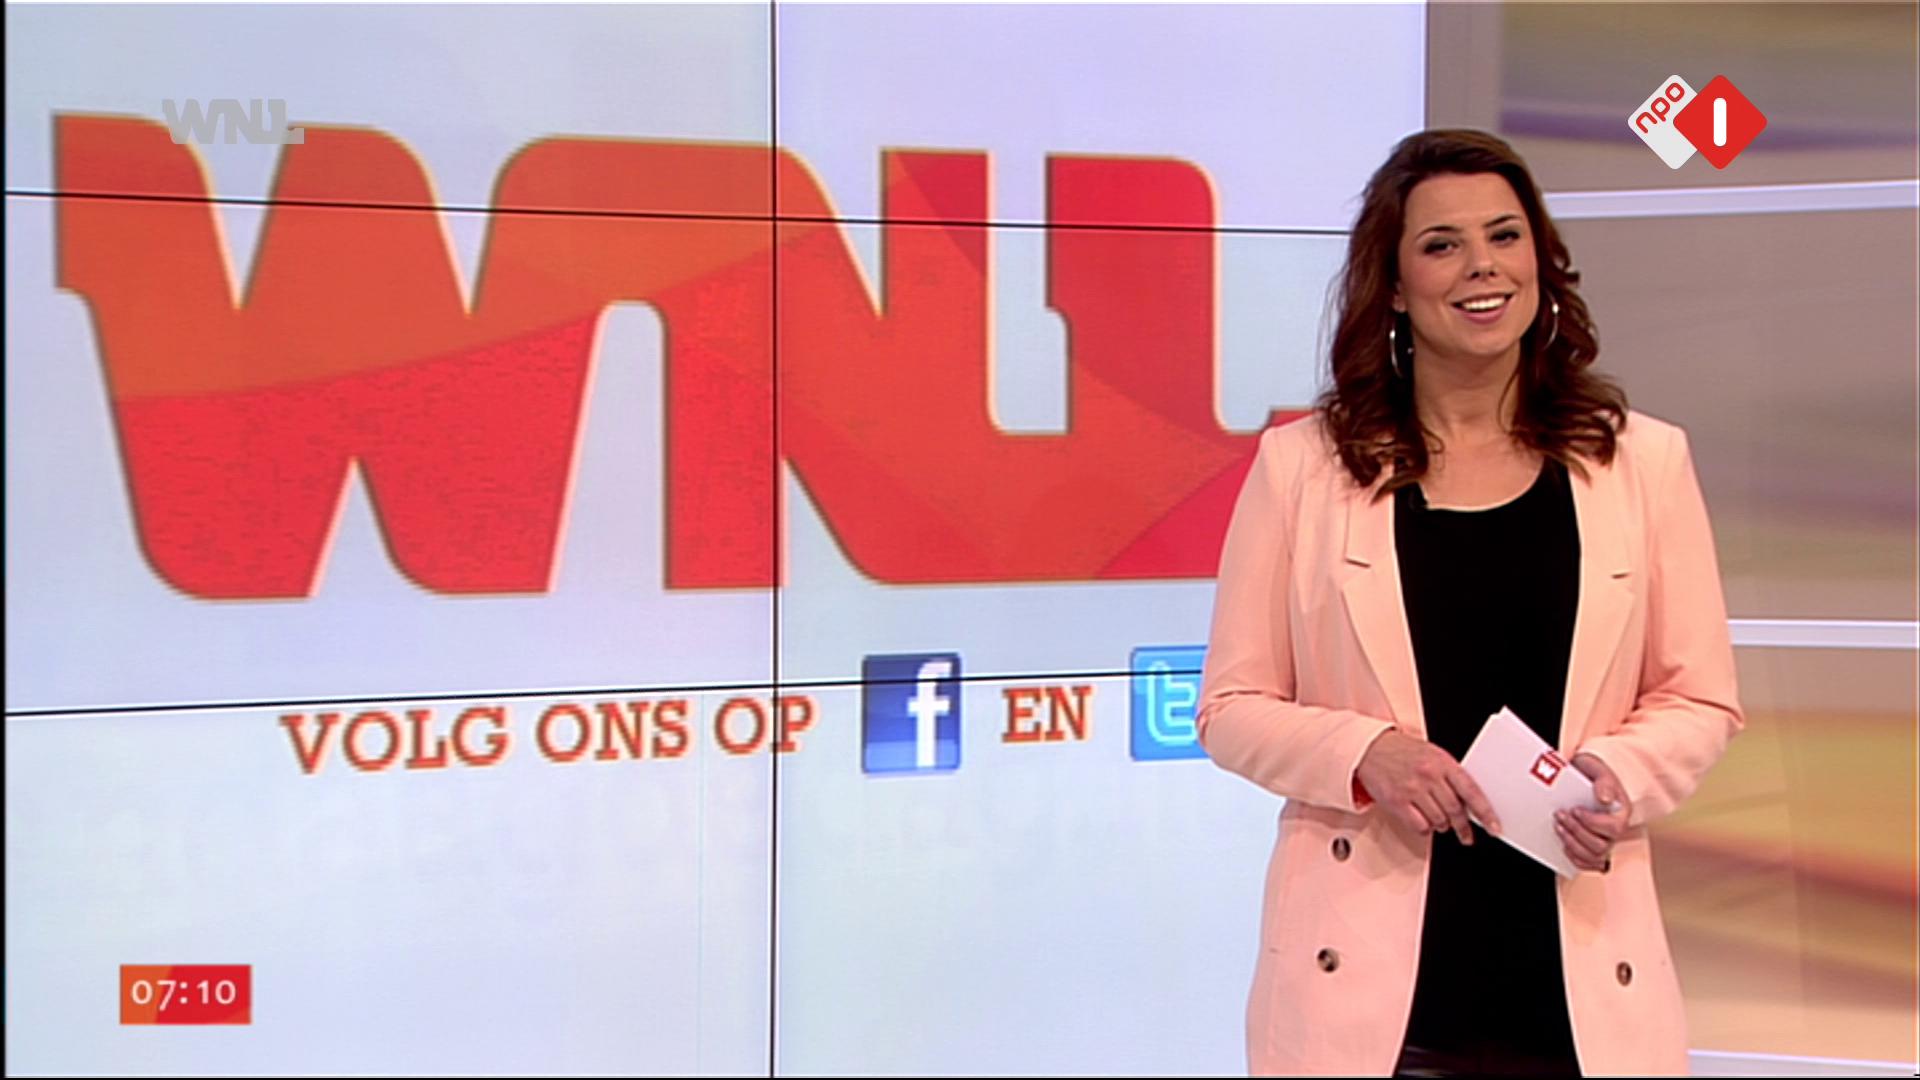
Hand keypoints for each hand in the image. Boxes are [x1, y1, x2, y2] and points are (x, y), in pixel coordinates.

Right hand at [1355, 730, 1501, 844]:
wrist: (1370, 748)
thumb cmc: (1402, 751)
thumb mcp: (1433, 755)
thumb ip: (1450, 775)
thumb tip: (1468, 802)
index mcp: (1443, 762)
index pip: (1472, 792)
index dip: (1486, 813)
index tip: (1494, 827)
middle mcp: (1429, 775)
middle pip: (1455, 810)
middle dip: (1463, 826)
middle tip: (1466, 834)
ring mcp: (1412, 789)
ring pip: (1439, 820)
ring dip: (1442, 826)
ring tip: (1438, 820)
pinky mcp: (1396, 801)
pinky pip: (1419, 826)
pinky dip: (1424, 828)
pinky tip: (1422, 821)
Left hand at [1558, 752, 1630, 872]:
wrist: (1580, 777)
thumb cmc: (1590, 773)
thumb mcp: (1596, 768)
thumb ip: (1603, 781)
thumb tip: (1604, 798)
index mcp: (1622, 811)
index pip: (1614, 828)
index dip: (1593, 823)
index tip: (1575, 810)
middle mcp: (1616, 830)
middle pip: (1601, 845)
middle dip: (1577, 832)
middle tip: (1559, 816)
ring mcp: (1606, 841)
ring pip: (1594, 856)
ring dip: (1572, 844)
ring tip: (1558, 827)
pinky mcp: (1594, 849)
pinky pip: (1589, 864)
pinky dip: (1575, 858)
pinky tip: (1564, 845)